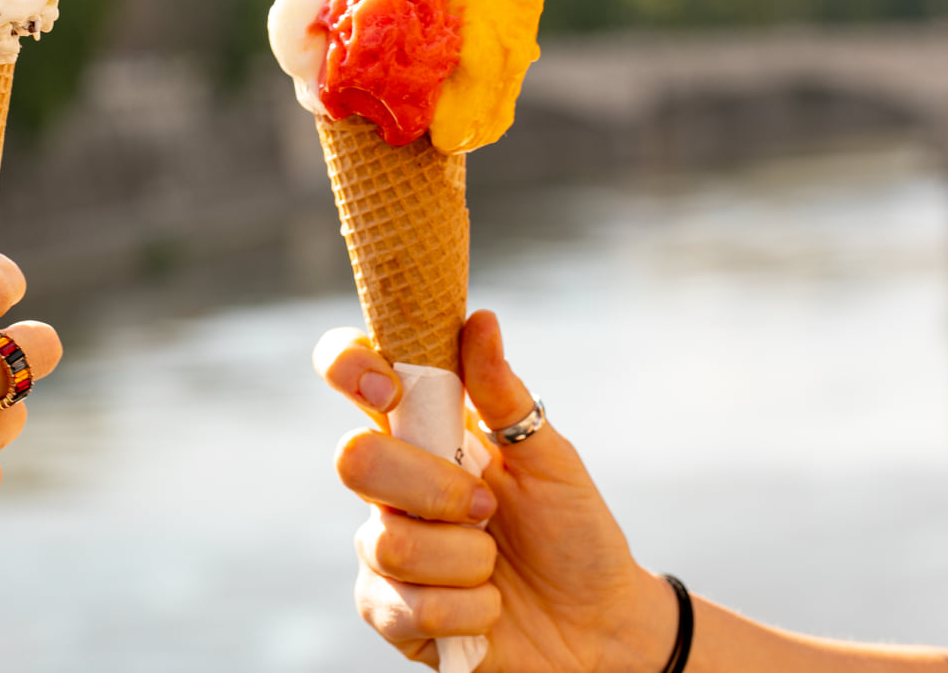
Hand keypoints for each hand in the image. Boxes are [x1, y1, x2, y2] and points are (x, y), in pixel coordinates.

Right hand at [315, 310, 674, 670]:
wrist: (599, 628)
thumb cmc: (573, 534)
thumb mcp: (550, 461)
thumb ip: (506, 397)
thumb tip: (479, 319)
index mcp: (424, 433)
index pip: (355, 376)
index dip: (349, 365)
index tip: (387, 389)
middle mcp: (391, 485)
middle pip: (355, 460)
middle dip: (432, 488)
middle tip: (487, 508)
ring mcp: (384, 549)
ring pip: (389, 542)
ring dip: (466, 559)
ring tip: (495, 566)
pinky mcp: (390, 612)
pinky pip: (405, 607)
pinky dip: (467, 610)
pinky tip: (489, 609)